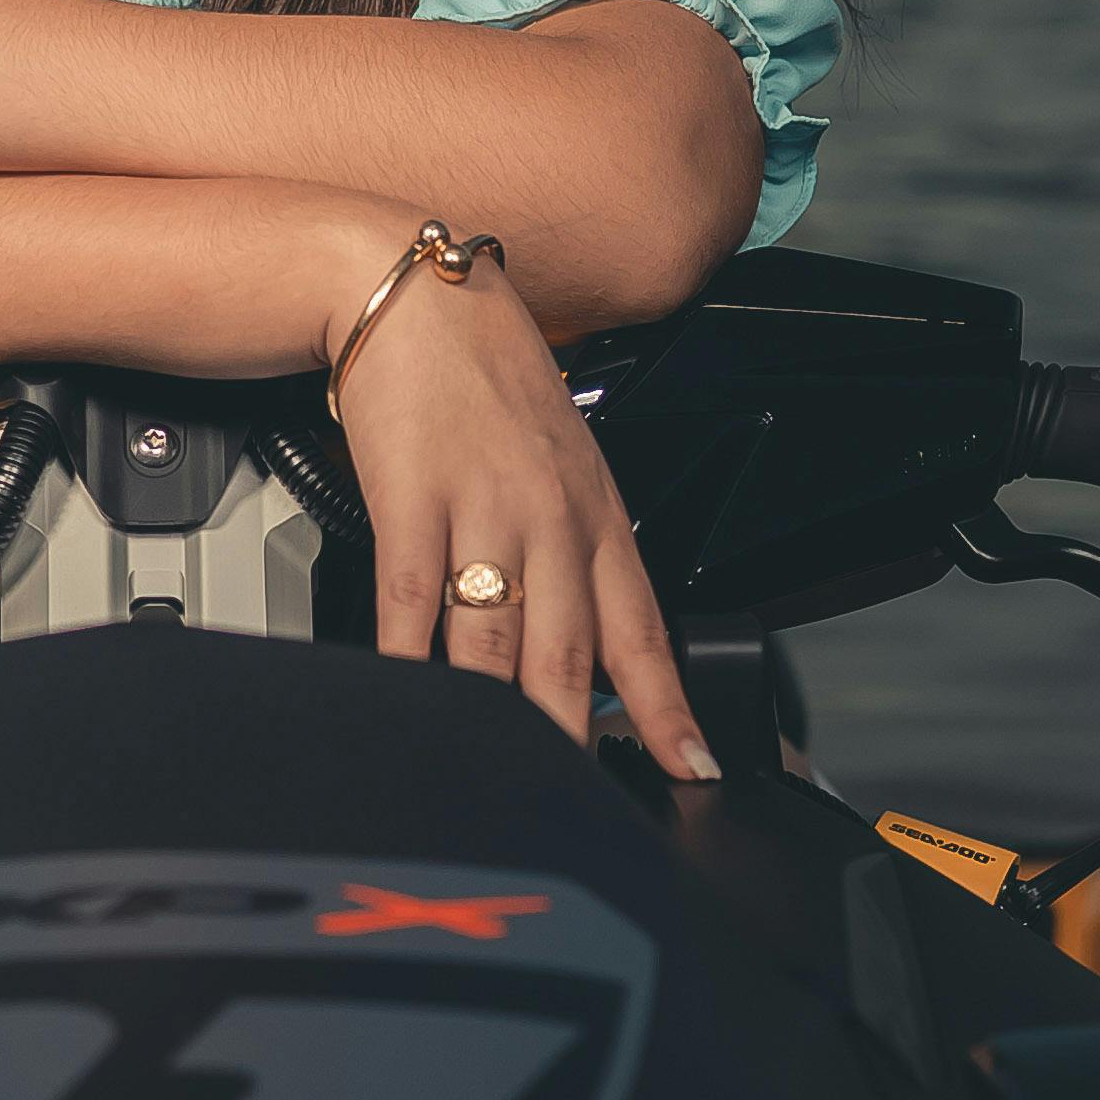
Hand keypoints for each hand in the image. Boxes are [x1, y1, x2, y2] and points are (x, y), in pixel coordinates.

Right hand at [331, 242, 718, 779]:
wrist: (421, 299)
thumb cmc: (486, 385)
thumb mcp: (562, 465)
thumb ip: (575, 554)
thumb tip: (585, 648)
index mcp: (596, 514)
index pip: (642, 629)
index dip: (668, 706)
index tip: (691, 766)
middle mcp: (550, 517)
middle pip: (570, 650)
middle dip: (576, 734)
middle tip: (582, 799)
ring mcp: (482, 508)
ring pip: (495, 636)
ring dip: (499, 713)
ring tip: (500, 772)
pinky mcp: (412, 498)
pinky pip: (410, 596)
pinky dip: (407, 657)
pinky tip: (409, 698)